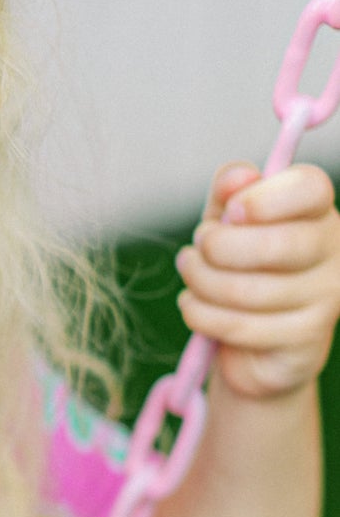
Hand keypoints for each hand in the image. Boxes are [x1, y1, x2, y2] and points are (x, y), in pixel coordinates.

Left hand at [175, 161, 339, 398]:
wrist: (251, 339)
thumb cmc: (240, 265)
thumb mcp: (227, 220)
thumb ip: (229, 191)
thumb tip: (240, 177)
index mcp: (317, 211)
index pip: (310, 188)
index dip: (262, 199)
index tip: (230, 212)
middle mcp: (334, 251)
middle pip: (275, 244)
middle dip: (216, 247)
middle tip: (197, 249)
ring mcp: (326, 297)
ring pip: (248, 290)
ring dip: (200, 282)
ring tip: (190, 276)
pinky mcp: (305, 338)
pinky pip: (240, 326)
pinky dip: (200, 314)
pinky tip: (193, 305)